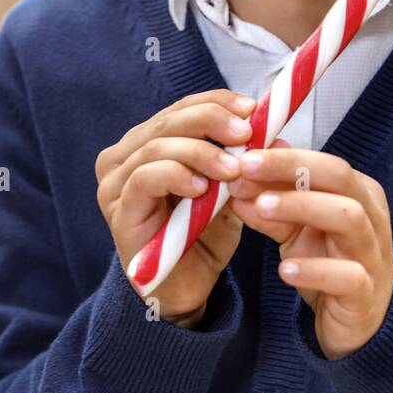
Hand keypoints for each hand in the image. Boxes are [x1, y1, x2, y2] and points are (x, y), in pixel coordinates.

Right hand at [94, 88, 252, 321]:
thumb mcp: (228, 190)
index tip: (251, 108)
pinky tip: (202, 189)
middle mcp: (124, 156)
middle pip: (168, 121)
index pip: (181, 107)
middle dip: (211, 121)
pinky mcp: (119, 210)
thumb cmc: (202, 236)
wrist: (185, 291)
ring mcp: (116, 183)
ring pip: (157, 146)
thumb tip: (275, 133)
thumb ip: (242, 160)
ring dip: (201, 152)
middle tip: (246, 133)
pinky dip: (177, 175)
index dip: (216, 102)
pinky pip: (145, 179)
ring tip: (232, 169)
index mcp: (147, 142)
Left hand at [227, 141, 392, 359]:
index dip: (284, 156)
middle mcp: (371, 215)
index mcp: (358, 192)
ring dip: (303, 207)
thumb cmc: (330, 262)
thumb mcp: (296, 229)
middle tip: (247, 169)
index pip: (324, 162)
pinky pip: (347, 276)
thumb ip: (271, 201)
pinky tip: (285, 269)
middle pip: (340, 178)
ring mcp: (371, 253)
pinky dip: (316, 271)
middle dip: (292, 167)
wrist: (360, 319)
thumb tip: (239, 175)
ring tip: (262, 208)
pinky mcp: (365, 292)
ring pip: (349, 218)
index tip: (244, 156)